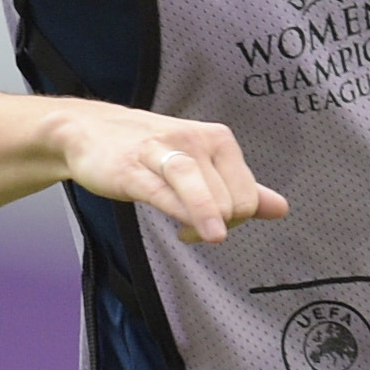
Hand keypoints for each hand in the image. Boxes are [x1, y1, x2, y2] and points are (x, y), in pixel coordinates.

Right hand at [56, 105, 288, 242]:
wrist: (88, 131)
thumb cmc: (150, 152)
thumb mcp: (202, 164)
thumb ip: (242, 187)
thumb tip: (281, 209)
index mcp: (218, 140)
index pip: (249, 194)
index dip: (238, 221)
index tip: (215, 226)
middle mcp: (196, 141)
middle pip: (230, 202)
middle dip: (219, 225)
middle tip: (194, 229)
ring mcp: (163, 153)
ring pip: (203, 191)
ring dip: (209, 221)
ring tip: (205, 238)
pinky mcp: (133, 169)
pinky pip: (166, 194)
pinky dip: (182, 214)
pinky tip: (182, 230)